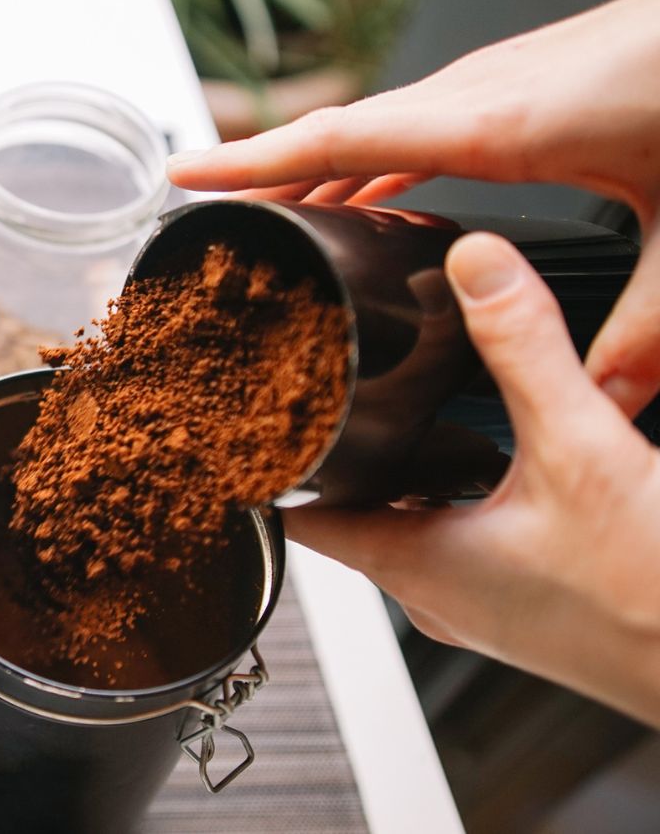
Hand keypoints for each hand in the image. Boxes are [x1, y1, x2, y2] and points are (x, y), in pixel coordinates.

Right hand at [167, 0, 659, 416]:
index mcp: (493, 124)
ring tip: (275, 221)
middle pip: (339, 134)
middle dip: (265, 174)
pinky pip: (419, 124)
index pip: (339, 140)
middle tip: (207, 219)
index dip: (255, 163)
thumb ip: (643, 329)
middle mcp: (480, 93)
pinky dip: (375, 159)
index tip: (185, 177)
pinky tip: (378, 199)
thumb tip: (602, 405)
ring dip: (318, 170)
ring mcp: (499, 81)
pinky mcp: (524, 83)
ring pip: (377, 128)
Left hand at [284, 233, 659, 726]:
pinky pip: (467, 537)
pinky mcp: (528, 604)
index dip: (271, 462)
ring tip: (404, 403)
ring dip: (408, 469)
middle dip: (343, 449)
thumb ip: (524, 350)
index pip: (299, 516)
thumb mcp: (581, 449)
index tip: (252, 415)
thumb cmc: (654, 599)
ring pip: (413, 523)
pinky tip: (497, 454)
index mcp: (414, 566)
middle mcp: (435, 596)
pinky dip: (463, 492)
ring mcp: (482, 605)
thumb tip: (477, 266)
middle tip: (330, 383)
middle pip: (352, 511)